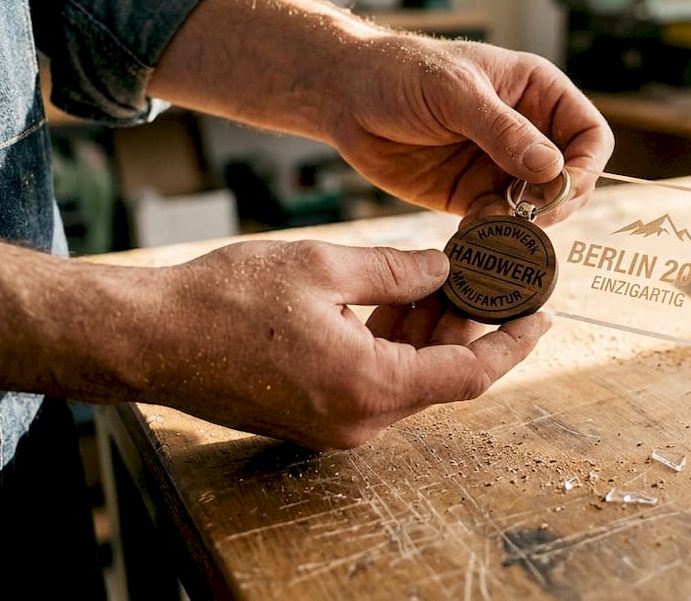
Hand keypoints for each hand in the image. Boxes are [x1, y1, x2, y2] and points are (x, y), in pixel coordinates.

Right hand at [133, 240, 549, 447]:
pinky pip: (375, 379)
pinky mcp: (315, 415)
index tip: (543, 317)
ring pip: (408, 374)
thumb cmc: (225, 300)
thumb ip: (399, 270)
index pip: (470, 373)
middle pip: (441, 373)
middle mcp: (359, 419)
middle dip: (470, 323)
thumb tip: (446, 269)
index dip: (513, 343)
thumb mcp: (326, 266)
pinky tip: (401, 298)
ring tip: (450, 276)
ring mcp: (336, 423)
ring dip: (430, 330)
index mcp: (371, 386)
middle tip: (492, 277)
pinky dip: (394, 341)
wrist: (148, 337)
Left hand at [150, 0, 612, 224]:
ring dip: (524, 226)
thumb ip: (503, 130)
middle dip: (556, 202)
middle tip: (525, 216)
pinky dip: (494, 237)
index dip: (584, 166)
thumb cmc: (400, 72)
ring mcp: (502, 168)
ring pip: (539, 210)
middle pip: (572, 180)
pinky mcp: (473, 197)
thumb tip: (553, 169)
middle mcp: (528, 133)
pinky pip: (499, 226)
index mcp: (537, 93)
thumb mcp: (454, 92)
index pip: (589, 135)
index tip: (559, 187)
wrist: (344, 95)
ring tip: (491, 225)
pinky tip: (471, 236)